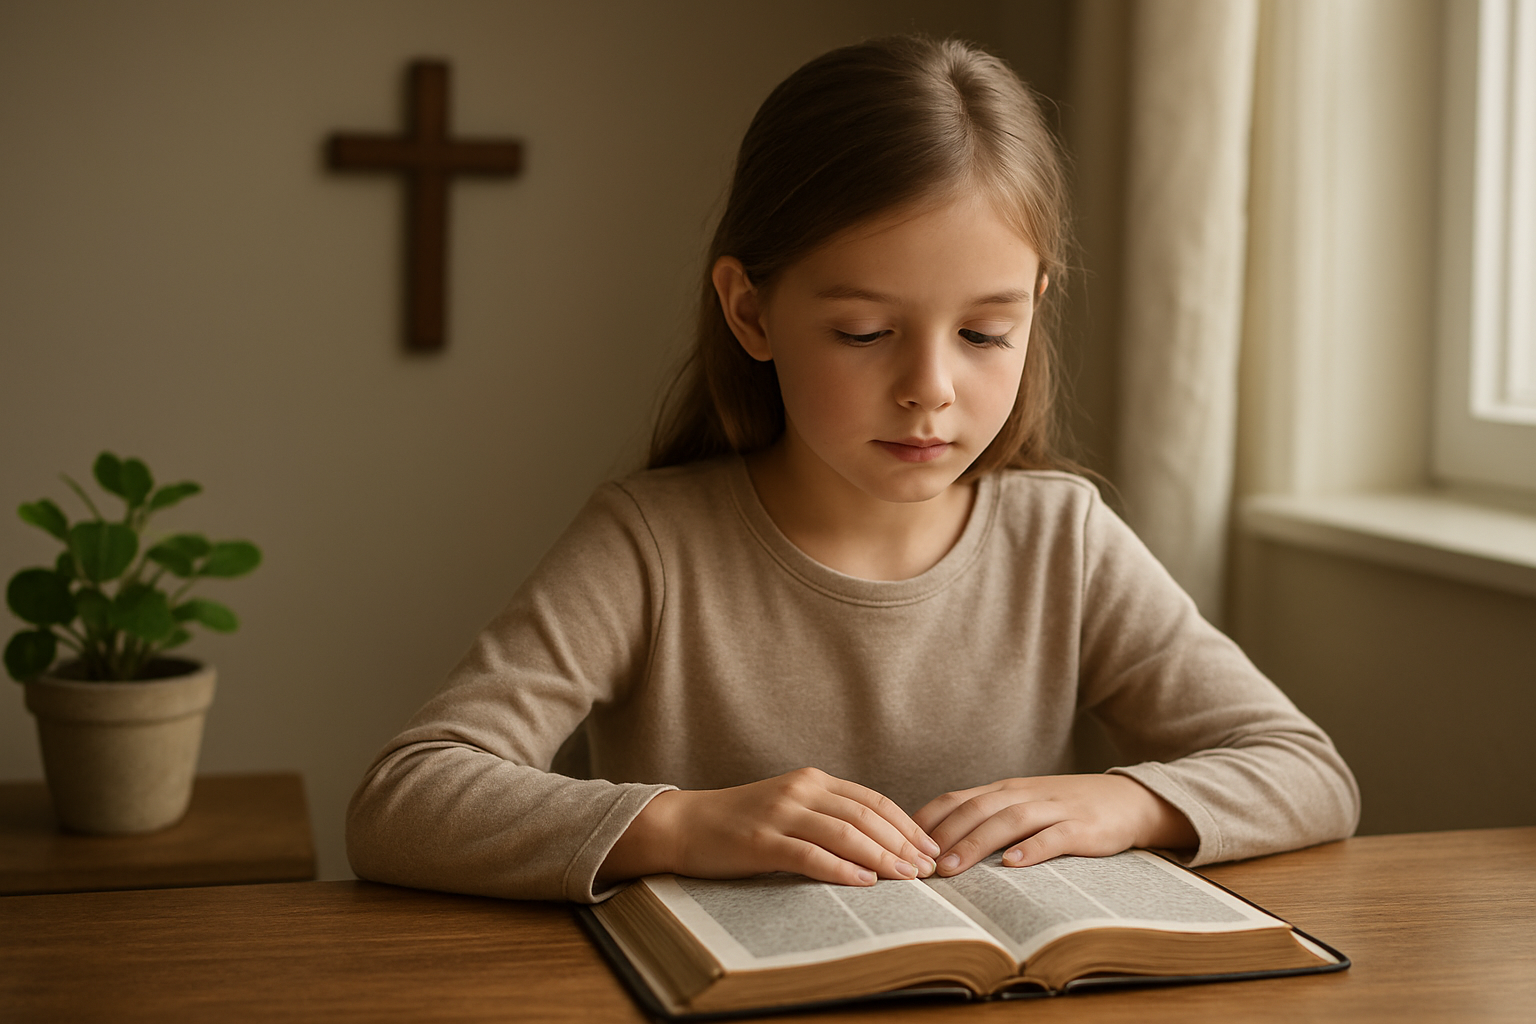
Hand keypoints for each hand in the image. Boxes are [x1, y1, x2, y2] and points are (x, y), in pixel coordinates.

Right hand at [598, 767, 939, 887]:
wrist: (684, 824)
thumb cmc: (740, 823)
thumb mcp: (789, 808)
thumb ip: (827, 817)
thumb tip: (877, 845)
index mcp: (812, 781)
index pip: (873, 801)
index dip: (906, 824)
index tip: (930, 848)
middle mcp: (801, 790)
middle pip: (866, 816)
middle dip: (902, 843)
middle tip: (928, 869)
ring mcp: (780, 813)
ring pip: (844, 833)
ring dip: (882, 857)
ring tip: (906, 877)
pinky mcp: (761, 840)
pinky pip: (809, 855)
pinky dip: (840, 868)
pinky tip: (863, 882)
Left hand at [913, 774, 1196, 875]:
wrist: (1128, 800)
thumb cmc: (1067, 809)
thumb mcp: (1024, 805)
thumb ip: (988, 817)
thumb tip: (939, 843)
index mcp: (1005, 790)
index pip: (957, 798)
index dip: (929, 819)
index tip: (902, 843)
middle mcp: (1024, 794)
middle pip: (976, 809)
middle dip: (945, 836)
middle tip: (920, 865)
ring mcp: (1053, 808)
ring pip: (1008, 821)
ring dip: (976, 843)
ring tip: (952, 868)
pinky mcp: (1082, 826)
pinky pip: (1053, 835)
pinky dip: (1031, 848)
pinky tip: (1012, 864)